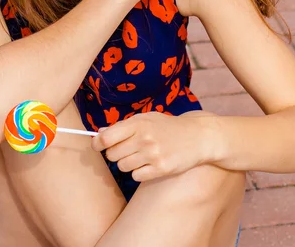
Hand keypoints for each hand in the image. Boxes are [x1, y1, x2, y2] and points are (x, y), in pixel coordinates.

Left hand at [91, 111, 217, 181]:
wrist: (197, 136)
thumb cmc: (168, 127)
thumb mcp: (147, 118)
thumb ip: (123, 126)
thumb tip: (99, 133)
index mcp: (138, 123)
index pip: (106, 138)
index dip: (98, 143)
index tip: (98, 145)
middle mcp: (144, 138)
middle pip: (112, 155)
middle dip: (116, 154)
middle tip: (127, 149)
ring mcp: (153, 154)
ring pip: (123, 166)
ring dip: (127, 163)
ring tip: (141, 155)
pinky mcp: (161, 169)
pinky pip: (136, 176)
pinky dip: (139, 172)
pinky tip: (149, 164)